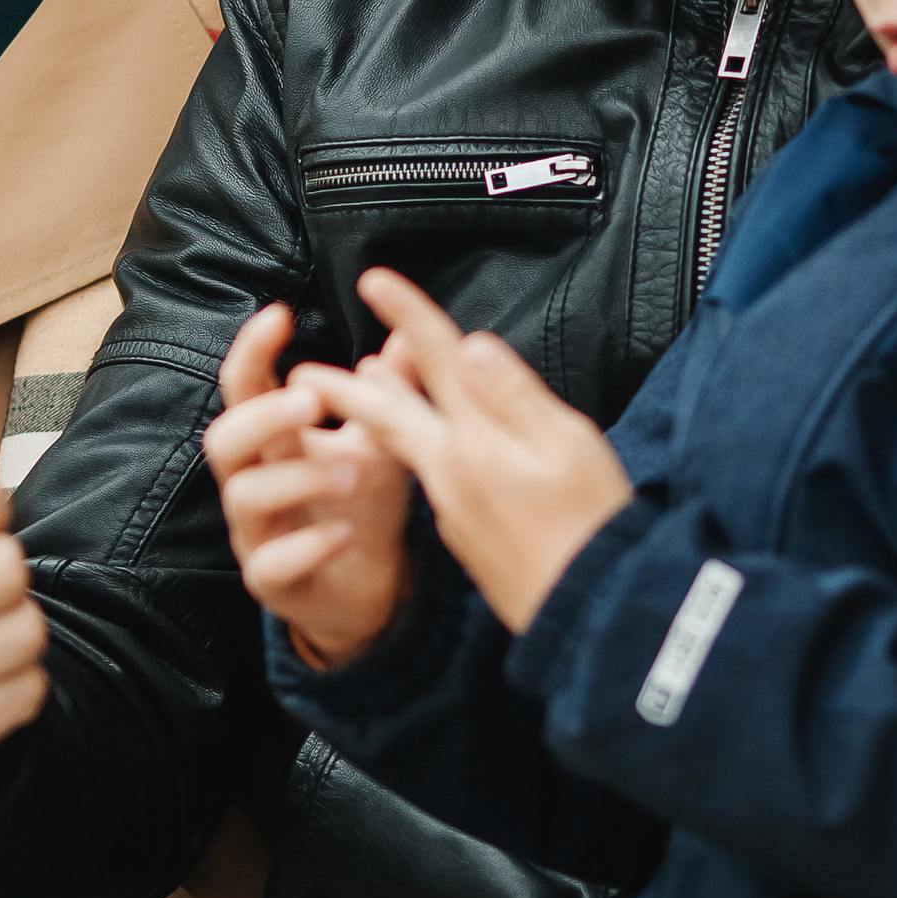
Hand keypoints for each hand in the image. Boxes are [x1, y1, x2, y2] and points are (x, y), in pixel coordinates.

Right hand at [203, 303, 415, 670]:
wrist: (372, 588)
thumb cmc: (362, 505)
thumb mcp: (380, 441)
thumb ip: (388, 391)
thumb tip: (412, 332)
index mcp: (273, 442)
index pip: (244, 389)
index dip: (251, 351)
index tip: (279, 315)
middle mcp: (253, 482)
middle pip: (224, 440)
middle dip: (261, 415)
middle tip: (311, 400)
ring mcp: (257, 534)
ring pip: (245, 498)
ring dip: (296, 478)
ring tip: (351, 474)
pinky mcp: (273, 584)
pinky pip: (271, 564)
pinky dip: (308, 546)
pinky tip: (345, 534)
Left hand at [294, 268, 632, 636]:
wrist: (591, 618)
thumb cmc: (593, 525)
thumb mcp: (567, 446)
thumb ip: (513, 396)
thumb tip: (469, 346)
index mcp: (476, 442)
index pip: (436, 362)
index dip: (407, 316)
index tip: (372, 280)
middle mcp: (452, 472)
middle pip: (392, 417)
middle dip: (348, 388)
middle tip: (303, 371)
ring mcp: (454, 508)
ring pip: (409, 448)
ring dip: (380, 415)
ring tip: (359, 390)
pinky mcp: (467, 535)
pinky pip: (433, 478)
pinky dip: (417, 450)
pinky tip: (426, 448)